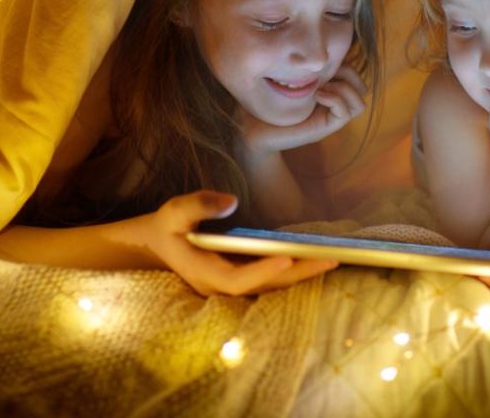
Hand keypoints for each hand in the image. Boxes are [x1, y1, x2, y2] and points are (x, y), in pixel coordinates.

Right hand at [143, 190, 337, 295]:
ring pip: (270, 287)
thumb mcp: (174, 211)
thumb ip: (198, 204)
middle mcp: (220, 286)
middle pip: (264, 287)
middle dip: (297, 274)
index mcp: (203, 273)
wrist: (159, 245)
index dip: (262, 272)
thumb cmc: (168, 226)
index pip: (237, 280)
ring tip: (331, 258)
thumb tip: (230, 201)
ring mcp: (231, 286)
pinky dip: (293, 272)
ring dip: (301, 275)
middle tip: (329, 259)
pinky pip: (270, 280)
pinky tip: (314, 258)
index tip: (287, 258)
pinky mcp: (240, 278)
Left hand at [237, 65, 367, 155]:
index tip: (322, 60)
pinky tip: (317, 94)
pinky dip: (337, 99)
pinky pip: (347, 112)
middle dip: (348, 74)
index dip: (344, 63)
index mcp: (326, 88)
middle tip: (324, 73)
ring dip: (344, 88)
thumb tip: (315, 43)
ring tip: (321, 86)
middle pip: (361, 86)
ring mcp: (329, 116)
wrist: (252, 128)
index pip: (353, 73)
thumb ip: (302, 62)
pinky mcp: (324, 127)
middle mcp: (331, 103)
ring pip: (359, 102)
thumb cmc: (264, 99)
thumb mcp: (286, 74)